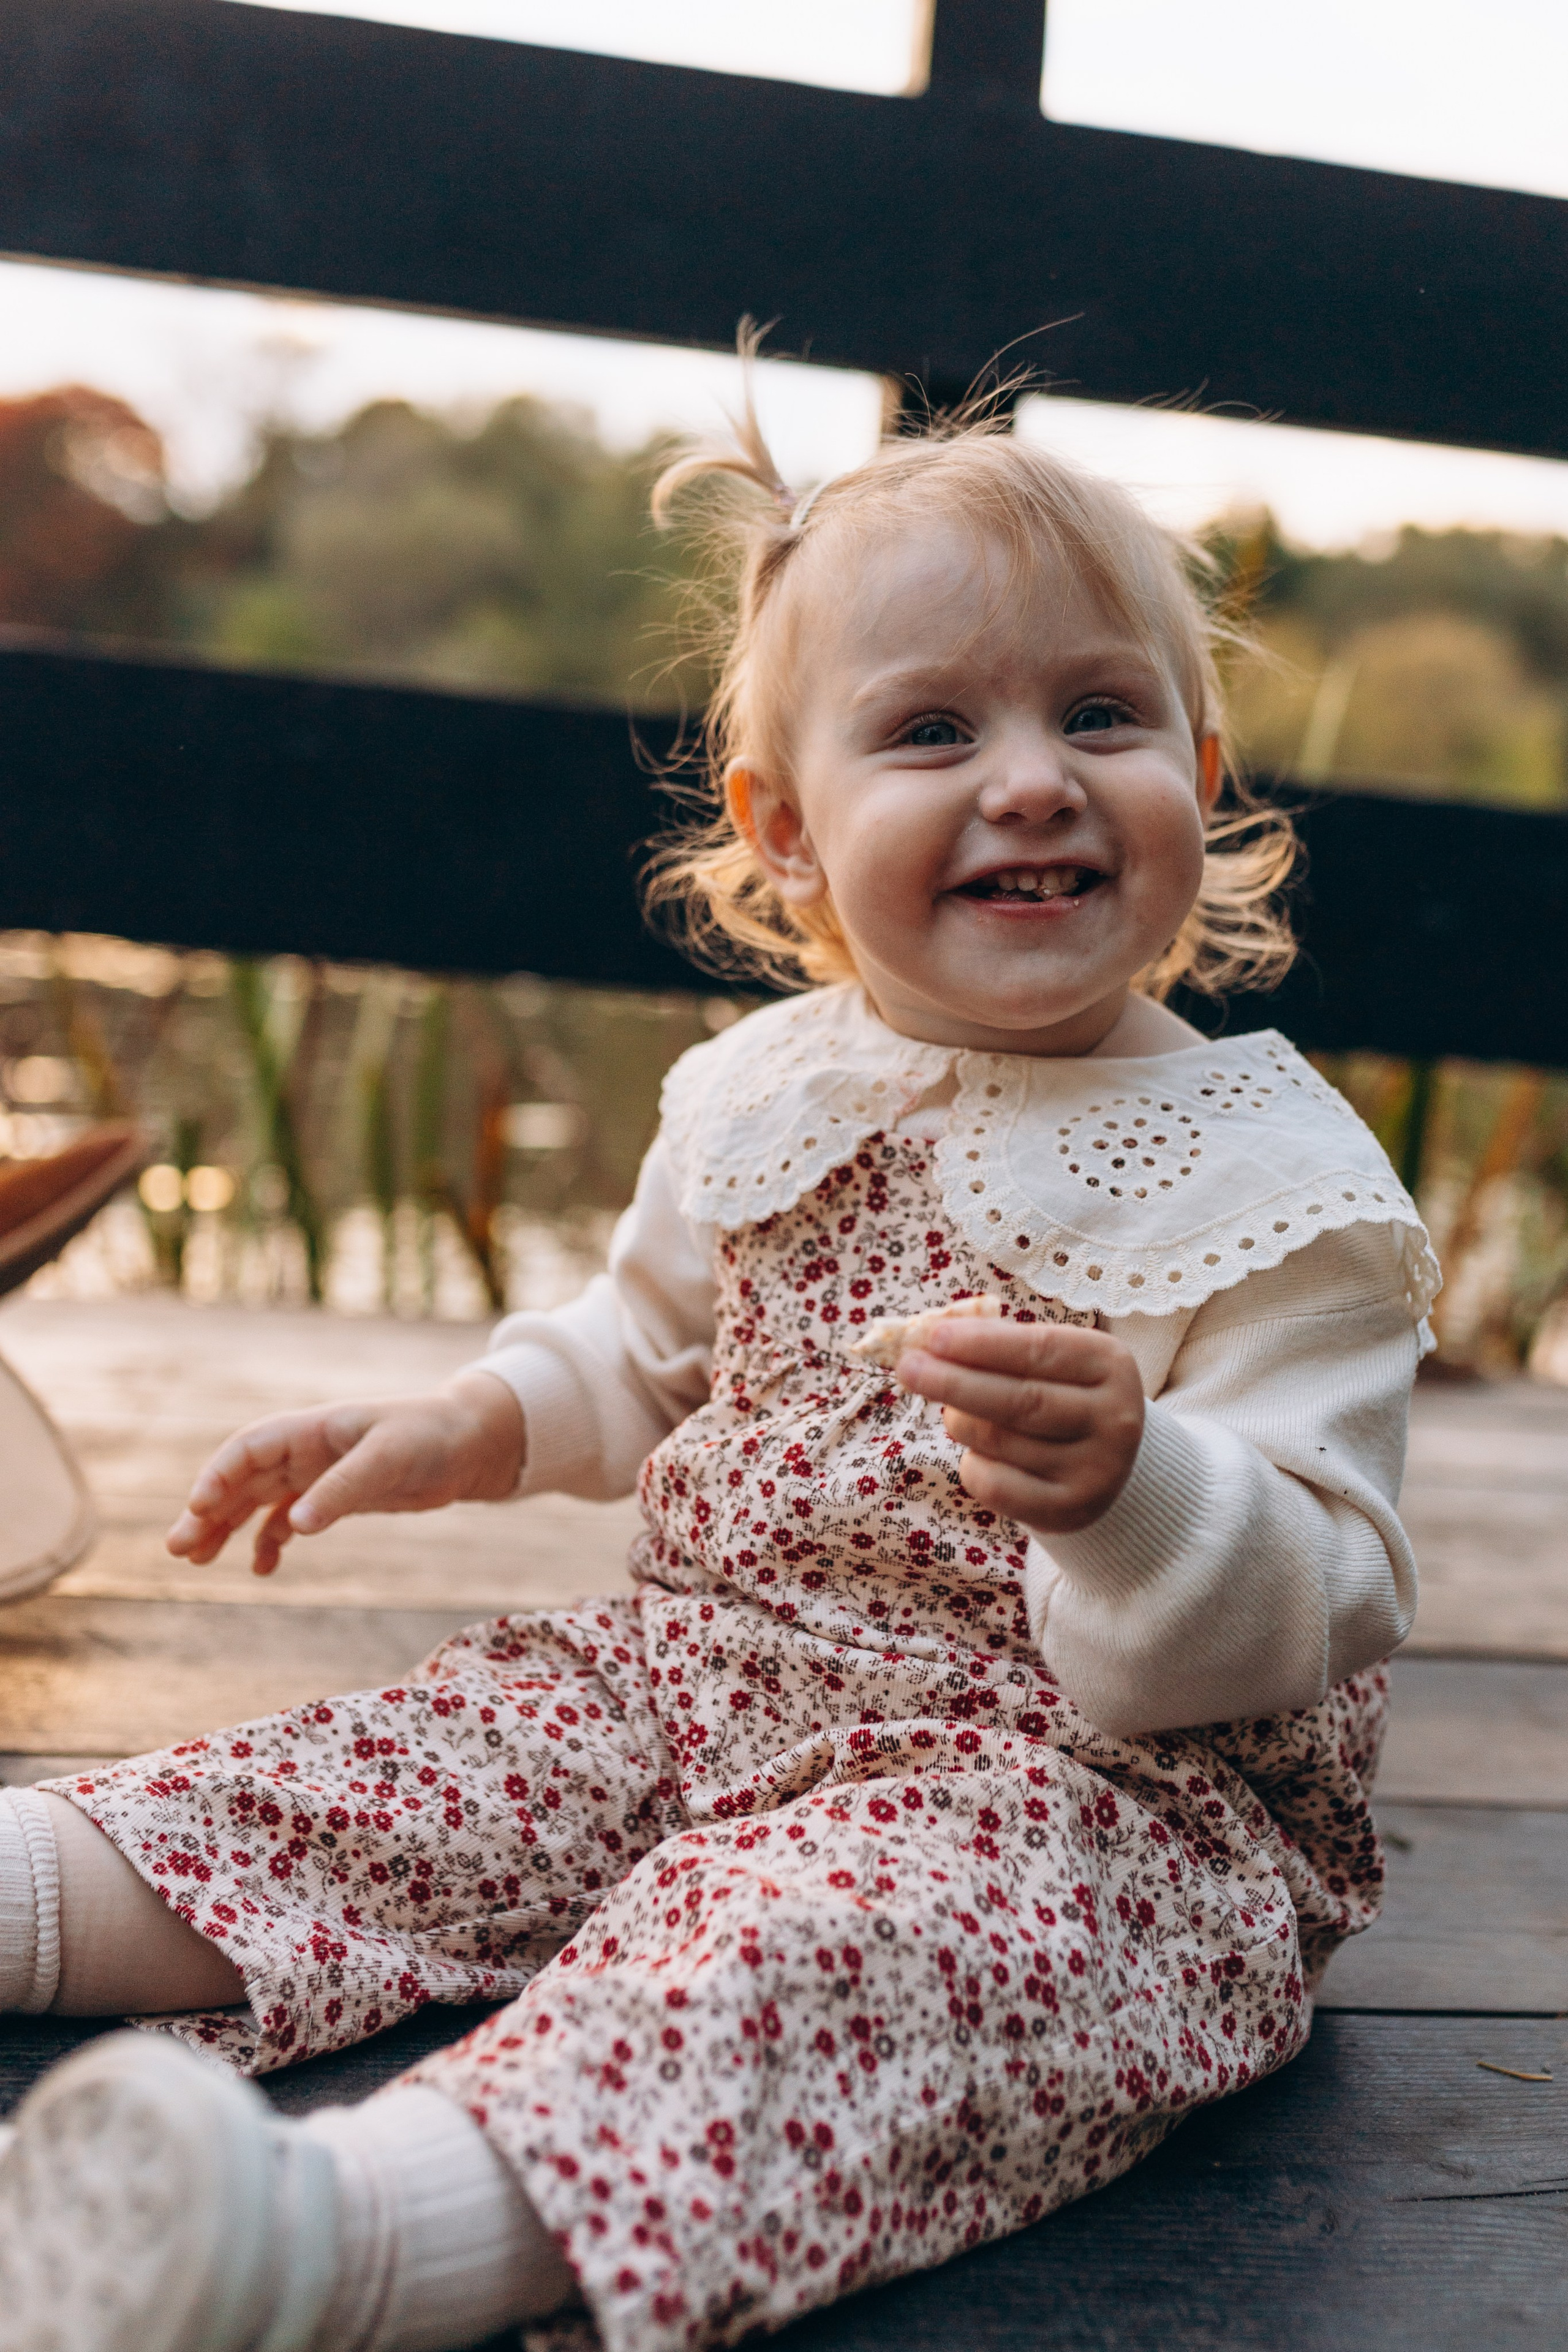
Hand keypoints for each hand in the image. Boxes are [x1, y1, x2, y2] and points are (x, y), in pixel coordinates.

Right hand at [165, 1371, 525, 1574]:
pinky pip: (286, 1519)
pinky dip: (269, 1541)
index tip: (197, 1508)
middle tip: (177, 1549)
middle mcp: (306, 1450)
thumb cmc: (431, 1437)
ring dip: (226, 1528)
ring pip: (256, 1501)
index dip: (218, 1475)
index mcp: (312, 1429)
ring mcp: (317, 1474)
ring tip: (198, 1560)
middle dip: (207, 1511)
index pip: (248, 1448)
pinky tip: (261, 1568)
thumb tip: (296, 1527)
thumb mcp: (388, 1460)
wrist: (469, 1444)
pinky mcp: (333, 1497)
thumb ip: (342, 1490)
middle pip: (241, 1480)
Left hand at [897, 1318, 1143, 1537]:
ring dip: (960, 1422)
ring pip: (1000, 1442)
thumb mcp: (1048, 1361)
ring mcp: (1097, 1469)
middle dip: (955, 1382)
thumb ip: (999, 1344)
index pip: (1039, 1349)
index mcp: (1111, 1365)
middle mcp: (1115, 1418)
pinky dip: (972, 1464)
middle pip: (1020, 1399)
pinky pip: (996, 1485)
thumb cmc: (1059, 1394)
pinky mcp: (1070, 1509)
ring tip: (953, 1412)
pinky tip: (976, 1453)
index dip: (981, 1344)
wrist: (1102, 1463)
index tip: (932, 1337)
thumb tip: (930, 1338)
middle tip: (907, 1368)